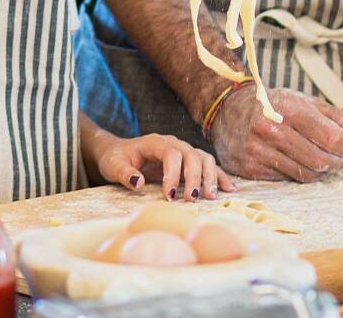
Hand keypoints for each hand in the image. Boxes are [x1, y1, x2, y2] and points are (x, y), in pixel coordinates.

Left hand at [96, 132, 239, 200]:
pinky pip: (208, 165)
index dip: (173, 174)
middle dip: (194, 177)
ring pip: (204, 158)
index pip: (171, 154)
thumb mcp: (113, 166)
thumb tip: (139, 182)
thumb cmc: (116, 159)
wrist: (118, 152)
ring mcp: (183, 150)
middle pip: (191, 155)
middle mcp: (173, 143)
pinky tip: (229, 189)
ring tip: (209, 196)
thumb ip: (124, 173)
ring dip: (210, 176)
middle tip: (192, 199)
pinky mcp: (188, 161)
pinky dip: (219, 176)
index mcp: (155, 142)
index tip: (169, 196)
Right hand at [208, 85, 342, 181]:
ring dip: (320, 170)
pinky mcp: (249, 167)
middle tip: (336, 156)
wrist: (226, 109)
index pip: (332, 138)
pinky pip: (286, 179)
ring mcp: (258, 150)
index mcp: (288, 109)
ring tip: (320, 160)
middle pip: (321, 160)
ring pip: (305, 174)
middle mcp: (271, 130)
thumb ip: (336, 117)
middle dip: (336, 161)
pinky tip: (296, 162)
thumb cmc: (272, 104)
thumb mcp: (303, 102)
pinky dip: (297, 173)